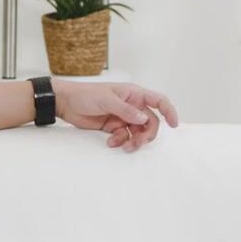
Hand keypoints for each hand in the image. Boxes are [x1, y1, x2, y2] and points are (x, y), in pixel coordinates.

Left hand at [51, 80, 179, 152]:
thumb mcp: (106, 100)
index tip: (174, 125)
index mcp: (133, 94)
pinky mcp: (113, 127)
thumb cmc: (85, 95)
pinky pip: (124, 137)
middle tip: (137, 142)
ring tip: (124, 147)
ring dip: (134, 141)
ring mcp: (123, 117)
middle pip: (150, 122)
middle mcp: (131, 106)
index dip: (169, 111)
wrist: (66, 103)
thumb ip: (125, 110)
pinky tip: (111, 142)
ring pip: (138, 132)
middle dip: (146, 134)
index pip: (158, 101)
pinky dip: (120, 141)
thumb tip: (142, 118)